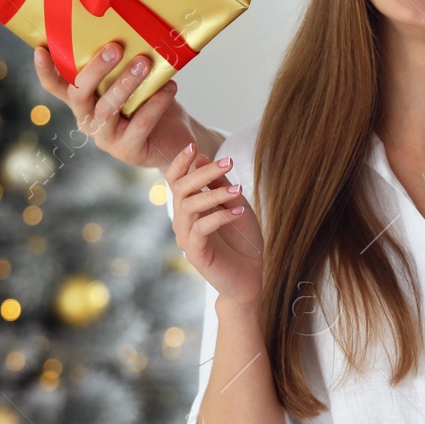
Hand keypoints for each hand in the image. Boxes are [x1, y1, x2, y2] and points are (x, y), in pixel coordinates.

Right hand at [33, 41, 198, 169]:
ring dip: (125, 83)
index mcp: (82, 101)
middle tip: (115, 48)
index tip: (41, 49)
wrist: (175, 139)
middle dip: (95, 69)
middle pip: (79, 93)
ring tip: (144, 63)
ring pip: (107, 109)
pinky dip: (155, 103)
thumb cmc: (150, 102)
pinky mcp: (128, 150)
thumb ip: (122, 64)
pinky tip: (169, 87)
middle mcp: (87, 120)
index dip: (45, 71)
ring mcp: (105, 138)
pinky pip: (140, 123)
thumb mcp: (133, 81)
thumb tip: (128, 27)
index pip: (56, 86)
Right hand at [165, 142, 264, 308]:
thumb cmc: (242, 240)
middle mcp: (182, 221)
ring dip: (214, 194)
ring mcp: (187, 237)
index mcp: (188, 207)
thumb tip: (203, 155)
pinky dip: (221, 216)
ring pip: (190, 206)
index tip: (193, 145)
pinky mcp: (196, 253)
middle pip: (181, 189)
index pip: (175, 180)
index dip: (180, 162)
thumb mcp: (234, 204)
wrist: (249, 278)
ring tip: (238, 190)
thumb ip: (220, 184)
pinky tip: (240, 211)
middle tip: (228, 162)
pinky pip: (202, 228)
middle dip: (203, 172)